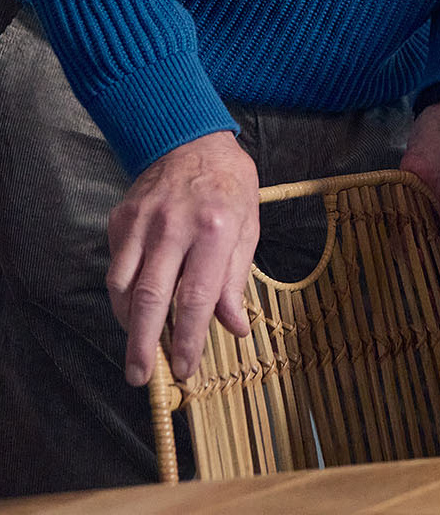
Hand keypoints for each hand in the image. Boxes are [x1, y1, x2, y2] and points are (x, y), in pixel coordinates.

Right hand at [106, 131, 259, 385]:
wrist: (190, 138)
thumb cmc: (228, 184)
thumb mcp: (248, 225)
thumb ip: (236, 278)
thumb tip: (234, 327)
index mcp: (215, 228)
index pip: (197, 296)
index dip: (190, 337)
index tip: (186, 367)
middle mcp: (173, 226)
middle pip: (151, 298)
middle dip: (144, 344)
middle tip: (141, 376)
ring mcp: (141, 222)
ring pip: (124, 287)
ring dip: (129, 323)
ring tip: (140, 346)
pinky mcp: (120, 220)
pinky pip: (115, 268)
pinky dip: (122, 294)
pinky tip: (134, 307)